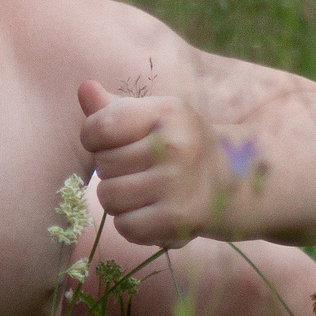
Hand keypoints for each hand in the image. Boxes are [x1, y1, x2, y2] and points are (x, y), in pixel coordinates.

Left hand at [77, 80, 262, 246]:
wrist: (230, 180)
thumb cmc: (179, 143)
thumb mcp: (153, 116)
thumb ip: (113, 108)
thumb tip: (84, 88)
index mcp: (166, 112)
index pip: (99, 127)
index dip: (93, 138)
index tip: (110, 142)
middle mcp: (174, 146)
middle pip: (102, 166)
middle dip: (110, 170)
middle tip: (135, 169)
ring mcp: (176, 184)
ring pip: (109, 198)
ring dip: (117, 199)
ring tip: (139, 191)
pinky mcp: (177, 219)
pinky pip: (125, 226)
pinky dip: (130, 223)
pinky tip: (149, 211)